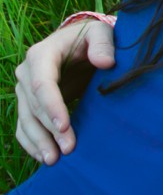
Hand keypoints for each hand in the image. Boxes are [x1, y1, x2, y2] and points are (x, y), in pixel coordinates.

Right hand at [14, 18, 116, 164]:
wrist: (81, 43)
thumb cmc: (93, 38)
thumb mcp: (101, 33)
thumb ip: (103, 44)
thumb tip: (105, 63)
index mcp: (42, 54)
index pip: (42, 83)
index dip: (51, 106)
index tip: (65, 126)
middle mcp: (27, 73)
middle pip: (34, 106)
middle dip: (50, 129)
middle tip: (68, 149)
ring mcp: (25, 90)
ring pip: (26, 119)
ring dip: (39, 141)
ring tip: (54, 160)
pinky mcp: (30, 104)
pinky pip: (24, 126)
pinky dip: (31, 142)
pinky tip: (44, 157)